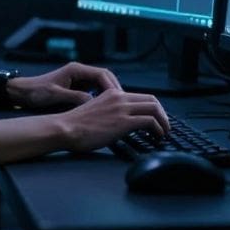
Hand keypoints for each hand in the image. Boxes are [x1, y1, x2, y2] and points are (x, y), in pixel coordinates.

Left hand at [11, 62, 122, 110]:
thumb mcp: (56, 95)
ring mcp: (79, 80)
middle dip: (114, 90)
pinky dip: (100, 98)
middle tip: (122, 104)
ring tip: (116, 108)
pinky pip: (94, 91)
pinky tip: (103, 109)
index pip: (102, 74)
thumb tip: (93, 102)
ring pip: (101, 85)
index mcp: (76, 70)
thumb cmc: (37, 92)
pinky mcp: (77, 88)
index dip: (112, 86)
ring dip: (108, 95)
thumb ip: (75, 97)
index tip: (118, 98)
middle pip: (105, 78)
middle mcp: (79, 72)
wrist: (23, 93)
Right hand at [54, 89, 169, 152]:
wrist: (65, 128)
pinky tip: (157, 136)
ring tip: (163, 133)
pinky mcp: (124, 122)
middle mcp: (119, 97)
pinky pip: (150, 121)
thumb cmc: (75, 125)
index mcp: (111, 93)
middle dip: (162, 114)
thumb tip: (119, 123)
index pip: (141, 96)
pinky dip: (158, 129)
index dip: (152, 108)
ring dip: (163, 121)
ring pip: (154, 108)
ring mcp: (122, 109)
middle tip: (164, 125)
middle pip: (152, 100)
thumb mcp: (95, 111)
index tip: (155, 119)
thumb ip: (109, 112)